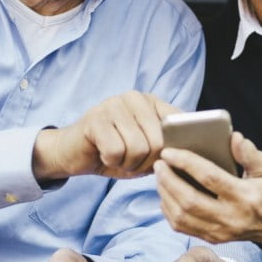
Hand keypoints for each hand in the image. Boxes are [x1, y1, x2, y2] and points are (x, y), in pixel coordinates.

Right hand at [32, 91, 177, 180]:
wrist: (72, 152)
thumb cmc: (114, 152)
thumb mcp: (146, 149)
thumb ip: (166, 146)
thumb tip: (189, 155)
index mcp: (152, 101)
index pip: (179, 124)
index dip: (173, 150)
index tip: (161, 160)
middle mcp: (135, 97)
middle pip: (158, 142)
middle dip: (146, 163)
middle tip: (132, 162)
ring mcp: (114, 105)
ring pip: (138, 149)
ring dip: (128, 164)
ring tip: (118, 158)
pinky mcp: (95, 119)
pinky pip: (116, 151)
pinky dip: (111, 161)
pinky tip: (103, 154)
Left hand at [155, 133, 261, 252]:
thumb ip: (250, 154)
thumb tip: (234, 137)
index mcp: (245, 197)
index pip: (209, 178)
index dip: (186, 163)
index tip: (169, 152)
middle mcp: (231, 217)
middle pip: (189, 200)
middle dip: (168, 180)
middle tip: (159, 163)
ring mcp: (221, 231)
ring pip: (182, 217)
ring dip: (165, 195)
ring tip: (160, 177)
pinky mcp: (214, 238)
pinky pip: (183, 227)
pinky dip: (169, 211)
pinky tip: (166, 195)